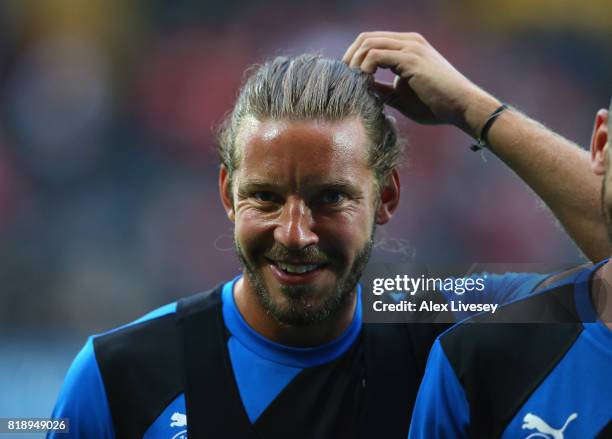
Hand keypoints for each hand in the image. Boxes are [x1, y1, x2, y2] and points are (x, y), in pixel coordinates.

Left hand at [342, 31, 499, 136]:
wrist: (461, 107)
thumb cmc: (435, 105)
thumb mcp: (400, 96)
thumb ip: (381, 90)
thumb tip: (361, 92)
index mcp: (407, 46)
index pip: (371, 41)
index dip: (354, 58)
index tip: (347, 80)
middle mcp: (408, 41)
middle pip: (365, 38)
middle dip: (349, 59)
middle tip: (343, 81)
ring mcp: (410, 47)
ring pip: (367, 44)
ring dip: (354, 65)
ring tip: (353, 86)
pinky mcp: (410, 59)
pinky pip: (375, 56)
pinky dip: (364, 70)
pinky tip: (364, 86)